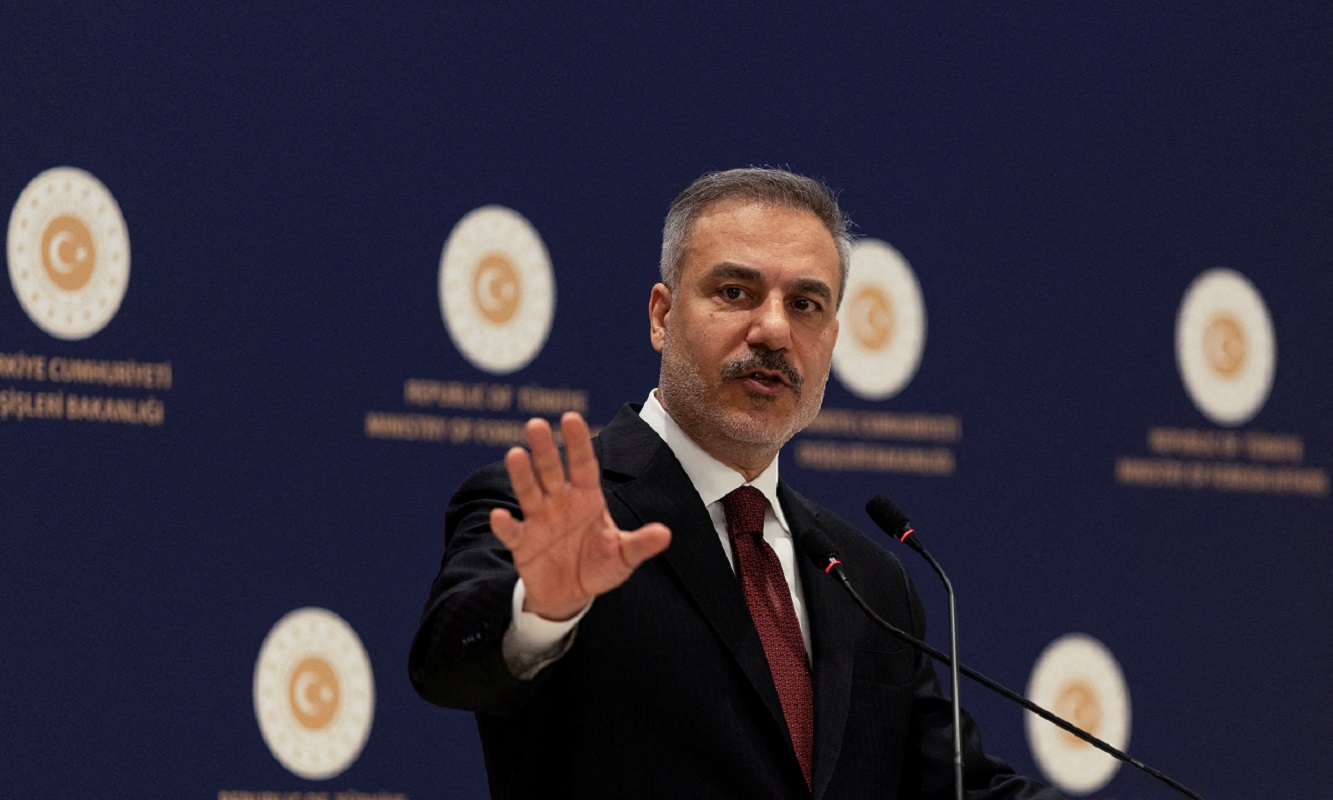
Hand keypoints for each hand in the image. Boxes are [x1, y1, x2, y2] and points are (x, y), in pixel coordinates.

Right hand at [490, 411, 671, 620]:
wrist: (571, 596)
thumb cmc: (600, 567)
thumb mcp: (623, 556)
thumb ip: (640, 544)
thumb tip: (666, 534)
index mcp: (587, 498)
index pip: (583, 465)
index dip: (578, 443)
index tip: (571, 418)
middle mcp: (560, 502)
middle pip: (551, 470)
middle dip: (545, 449)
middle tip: (536, 424)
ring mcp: (539, 519)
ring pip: (529, 491)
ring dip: (522, 474)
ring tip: (516, 454)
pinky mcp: (522, 542)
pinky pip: (512, 531)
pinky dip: (505, 524)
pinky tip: (500, 515)